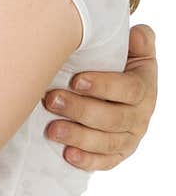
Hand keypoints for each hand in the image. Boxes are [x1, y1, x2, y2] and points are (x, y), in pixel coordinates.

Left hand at [43, 23, 156, 169]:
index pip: (128, 89)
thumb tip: (136, 33)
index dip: (103, 85)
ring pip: (106, 142)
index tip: (76, 80)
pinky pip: (105, 162)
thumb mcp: (134, 52)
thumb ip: (138, 41)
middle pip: (113, 118)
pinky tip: (68, 155)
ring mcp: (129, 138)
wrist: (122, 95)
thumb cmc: (120, 68)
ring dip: (78, 136)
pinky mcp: (117, 155)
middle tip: (52, 100)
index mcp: (144, 89)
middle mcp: (139, 116)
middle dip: (81, 110)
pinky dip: (87, 161)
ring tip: (52, 129)